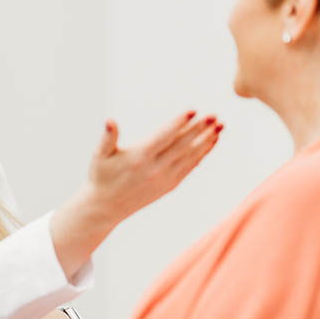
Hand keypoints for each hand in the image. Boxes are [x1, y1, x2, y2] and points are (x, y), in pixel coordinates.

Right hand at [50, 110, 221, 278]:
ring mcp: (164, 178)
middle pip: (182, 146)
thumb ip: (107, 138)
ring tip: (220, 126)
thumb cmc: (101, 177)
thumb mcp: (99, 156)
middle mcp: (155, 169)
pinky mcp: (170, 185)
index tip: (194, 111)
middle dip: (200, 130)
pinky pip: (190, 167)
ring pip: (190, 156)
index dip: (179, 123)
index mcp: (139, 158)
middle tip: (214, 115)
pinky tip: (211, 141)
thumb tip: (109, 121)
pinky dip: (202, 154)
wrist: (106, 207)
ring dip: (206, 140)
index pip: (164, 137)